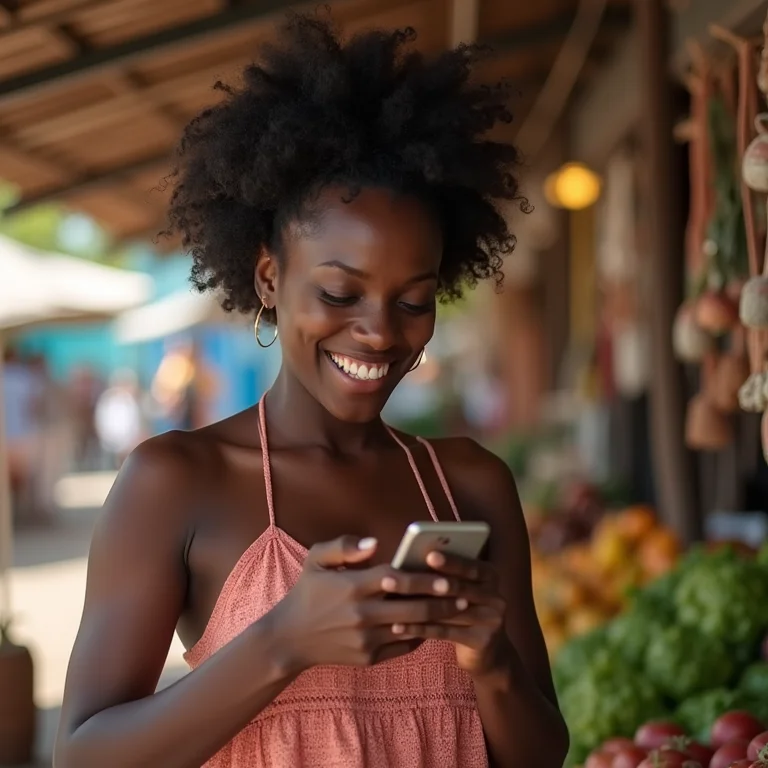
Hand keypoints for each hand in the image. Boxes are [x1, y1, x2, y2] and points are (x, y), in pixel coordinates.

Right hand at [270, 536, 469, 671]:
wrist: (290, 639)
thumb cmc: (307, 593)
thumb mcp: (316, 560)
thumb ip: (344, 546)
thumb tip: (375, 544)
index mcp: (352, 585)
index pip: (396, 580)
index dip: (423, 578)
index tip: (446, 576)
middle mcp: (362, 614)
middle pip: (412, 607)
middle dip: (441, 601)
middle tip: (464, 594)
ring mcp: (366, 639)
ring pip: (411, 628)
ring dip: (437, 619)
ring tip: (458, 610)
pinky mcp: (368, 658)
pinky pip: (403, 646)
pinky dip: (420, 635)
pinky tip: (433, 625)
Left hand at [384, 550, 507, 675]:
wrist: (488, 652)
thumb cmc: (463, 609)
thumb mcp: (461, 589)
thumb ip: (445, 574)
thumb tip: (413, 556)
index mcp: (490, 576)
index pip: (470, 565)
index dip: (450, 561)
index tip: (428, 555)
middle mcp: (496, 596)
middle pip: (459, 587)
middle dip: (428, 582)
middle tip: (402, 577)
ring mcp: (492, 620)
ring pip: (450, 611)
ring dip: (418, 606)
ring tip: (392, 601)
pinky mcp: (482, 641)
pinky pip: (446, 632)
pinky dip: (420, 628)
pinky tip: (399, 626)